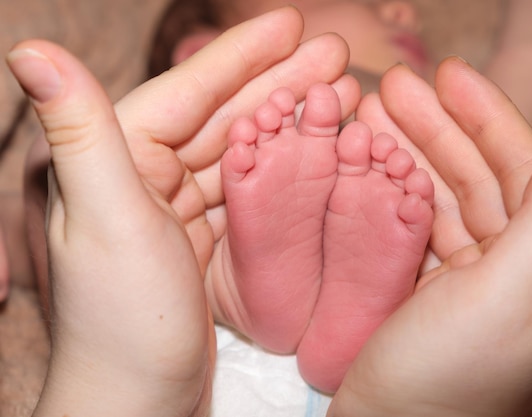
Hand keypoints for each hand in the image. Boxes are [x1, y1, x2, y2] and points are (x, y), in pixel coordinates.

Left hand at [10, 7, 356, 416]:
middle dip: (280, 82)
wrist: (139, 405)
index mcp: (117, 162)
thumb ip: (81, 133)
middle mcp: (144, 178)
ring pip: (242, 152)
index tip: (292, 23)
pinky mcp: (205, 241)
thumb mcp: (105, 222)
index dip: (240, 55)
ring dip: (288, 124)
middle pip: (223, 117)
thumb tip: (31, 48)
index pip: (186, 92)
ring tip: (338, 99)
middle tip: (336, 55)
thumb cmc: (122, 322)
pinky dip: (282, 170)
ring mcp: (178, 211)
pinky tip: (314, 153)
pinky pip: (249, 192)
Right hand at [329, 58, 531, 416]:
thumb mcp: (510, 297)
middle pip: (484, 179)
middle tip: (390, 88)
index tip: (449, 77)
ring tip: (370, 117)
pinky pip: (422, 225)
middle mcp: (530, 275)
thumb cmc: (446, 379)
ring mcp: (481, 282)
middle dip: (438, 129)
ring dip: (411, 154)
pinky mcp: (438, 291)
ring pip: (448, 198)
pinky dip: (398, 191)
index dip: (489, 119)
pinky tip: (374, 165)